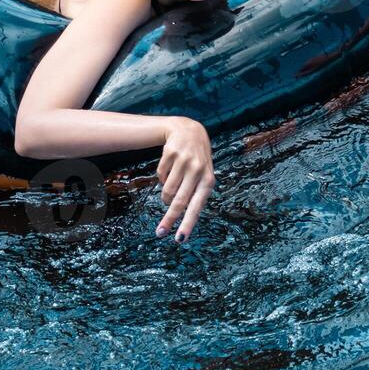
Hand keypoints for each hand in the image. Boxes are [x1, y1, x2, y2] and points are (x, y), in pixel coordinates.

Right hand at [154, 117, 214, 243]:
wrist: (189, 130)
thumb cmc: (197, 160)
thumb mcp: (203, 175)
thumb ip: (195, 194)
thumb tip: (183, 217)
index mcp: (208, 180)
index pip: (197, 207)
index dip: (188, 224)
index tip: (179, 239)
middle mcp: (198, 170)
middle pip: (179, 202)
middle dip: (169, 220)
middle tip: (160, 233)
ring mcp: (184, 161)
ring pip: (167, 190)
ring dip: (166, 194)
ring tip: (171, 186)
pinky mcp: (171, 153)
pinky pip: (160, 175)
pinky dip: (162, 177)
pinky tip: (170, 168)